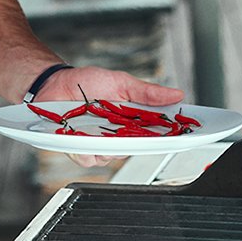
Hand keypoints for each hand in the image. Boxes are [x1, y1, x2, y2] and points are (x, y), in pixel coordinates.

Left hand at [35, 66, 184, 168]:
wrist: (55, 83)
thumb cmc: (87, 83)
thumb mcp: (121, 82)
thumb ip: (147, 92)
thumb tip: (176, 94)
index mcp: (132, 121)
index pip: (157, 134)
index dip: (172, 136)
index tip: (185, 134)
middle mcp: (118, 136)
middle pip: (137, 149)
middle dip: (138, 141)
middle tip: (133, 127)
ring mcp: (99, 144)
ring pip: (112, 157)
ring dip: (108, 143)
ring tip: (99, 125)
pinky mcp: (79, 149)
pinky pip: (88, 158)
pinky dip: (86, 148)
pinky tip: (81, 134)